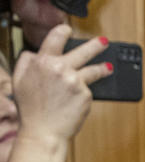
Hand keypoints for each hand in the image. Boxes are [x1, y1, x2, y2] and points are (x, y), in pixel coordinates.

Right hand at [12, 24, 110, 149]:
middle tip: (104, 42)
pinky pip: (88, 90)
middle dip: (95, 45)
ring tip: (109, 67)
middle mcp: (60, 68)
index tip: (69, 30)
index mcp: (42, 61)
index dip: (64, 31)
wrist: (43, 132)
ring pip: (93, 70)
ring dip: (103, 67)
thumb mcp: (18, 80)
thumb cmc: (30, 110)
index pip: (56, 38)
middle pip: (83, 51)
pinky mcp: (86, 94)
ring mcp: (75, 81)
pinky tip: (81, 100)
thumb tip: (34, 53)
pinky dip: (85, 93)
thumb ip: (26, 62)